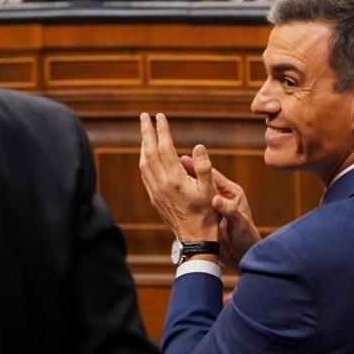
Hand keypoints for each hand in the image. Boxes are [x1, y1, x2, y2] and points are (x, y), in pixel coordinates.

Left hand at [139, 113, 219, 241]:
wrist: (195, 237)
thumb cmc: (207, 212)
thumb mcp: (210, 189)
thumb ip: (204, 167)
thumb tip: (198, 146)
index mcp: (175, 179)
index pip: (164, 147)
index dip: (162, 130)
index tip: (160, 116)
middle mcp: (161, 183)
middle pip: (149, 151)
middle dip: (146, 132)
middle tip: (144, 116)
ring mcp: (155, 191)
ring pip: (144, 163)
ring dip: (143, 145)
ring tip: (145, 132)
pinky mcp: (154, 198)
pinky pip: (144, 174)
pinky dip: (144, 160)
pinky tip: (146, 156)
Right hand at [180, 156, 260, 268]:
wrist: (244, 255)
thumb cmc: (246, 237)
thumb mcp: (239, 222)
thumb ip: (229, 210)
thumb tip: (215, 199)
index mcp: (231, 193)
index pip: (212, 176)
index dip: (198, 167)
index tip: (183, 160)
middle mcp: (222, 196)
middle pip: (202, 180)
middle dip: (188, 172)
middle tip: (171, 163)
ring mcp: (214, 206)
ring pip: (196, 191)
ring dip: (184, 184)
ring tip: (166, 177)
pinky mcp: (208, 216)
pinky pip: (194, 203)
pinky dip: (184, 198)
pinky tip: (171, 196)